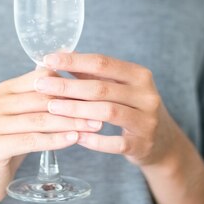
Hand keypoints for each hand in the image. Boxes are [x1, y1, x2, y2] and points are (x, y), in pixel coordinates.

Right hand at [0, 67, 103, 203]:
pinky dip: (55, 139)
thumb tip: (78, 83)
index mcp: (4, 90)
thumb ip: (43, 102)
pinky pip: (31, 140)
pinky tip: (74, 139)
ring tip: (93, 125)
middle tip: (102, 110)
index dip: (69, 83)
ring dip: (69, 122)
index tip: (95, 90)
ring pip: (39, 119)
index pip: (41, 78)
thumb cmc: (10, 145)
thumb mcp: (25, 118)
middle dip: (74, 104)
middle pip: (42, 98)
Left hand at [36, 52, 181, 167]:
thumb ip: (91, 74)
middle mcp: (147, 95)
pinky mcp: (142, 144)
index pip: (103, 63)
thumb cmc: (132, 107)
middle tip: (41, 85)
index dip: (74, 60)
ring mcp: (146, 121)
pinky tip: (73, 136)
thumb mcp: (118, 87)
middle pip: (101, 88)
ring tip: (51, 108)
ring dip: (76, 110)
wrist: (162, 142)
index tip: (48, 59)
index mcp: (139, 75)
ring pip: (107, 113)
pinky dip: (92, 140)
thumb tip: (58, 59)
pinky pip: (113, 143)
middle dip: (68, 86)